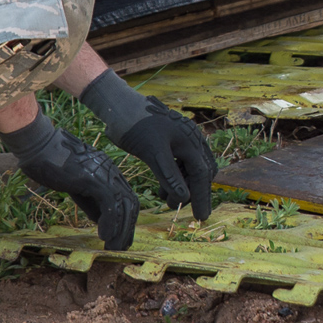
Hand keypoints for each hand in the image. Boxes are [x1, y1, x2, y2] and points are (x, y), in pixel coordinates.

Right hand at [0, 116, 137, 248]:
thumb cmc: (54, 164)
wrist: (40, 146)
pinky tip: (104, 236)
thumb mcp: (78, 186)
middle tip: (120, 248)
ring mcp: (103, 174)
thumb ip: (92, 201)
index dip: (127, 220)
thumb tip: (102, 220)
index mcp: (109, 173)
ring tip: (113, 247)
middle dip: (127, 229)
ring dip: (120, 230)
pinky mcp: (92, 178)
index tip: (122, 238)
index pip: (128, 199)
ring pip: (123, 205)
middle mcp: (111, 172)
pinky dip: (110, 222)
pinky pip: (109, 203)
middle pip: (130, 203)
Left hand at [81, 70, 217, 219]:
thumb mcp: (152, 152)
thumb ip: (169, 175)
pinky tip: (162, 188)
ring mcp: (181, 138)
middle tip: (191, 213)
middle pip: (201, 171)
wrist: (119, 105)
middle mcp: (191, 138)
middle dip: (196, 192)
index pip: (201, 173)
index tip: (201, 217)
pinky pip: (179, 162)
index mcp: (190, 140)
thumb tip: (185, 199)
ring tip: (168, 202)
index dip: (202, 196)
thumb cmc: (136, 126)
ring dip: (183, 186)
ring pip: (190, 168)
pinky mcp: (170, 140)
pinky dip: (174, 177)